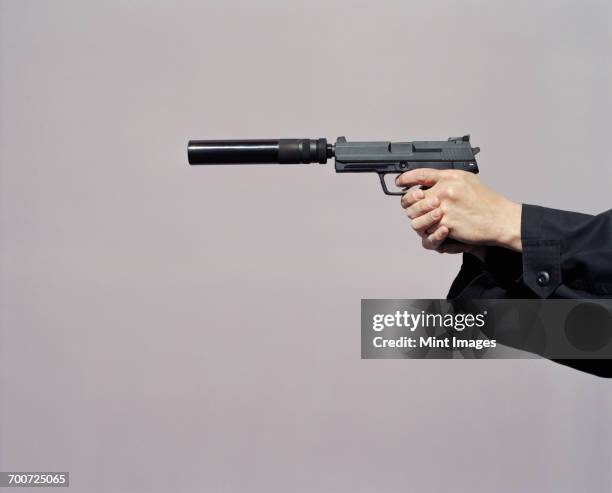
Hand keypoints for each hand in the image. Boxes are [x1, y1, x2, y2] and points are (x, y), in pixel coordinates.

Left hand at [397, 169, 521, 251]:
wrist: (501, 219)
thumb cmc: (488, 203)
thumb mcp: (468, 181)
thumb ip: (448, 180)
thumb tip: (429, 181)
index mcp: (450, 177)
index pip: (420, 174)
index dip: (405, 178)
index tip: (399, 181)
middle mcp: (445, 190)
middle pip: (412, 197)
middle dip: (409, 204)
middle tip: (414, 207)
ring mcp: (444, 207)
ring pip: (416, 216)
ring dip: (418, 220)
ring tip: (426, 220)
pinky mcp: (446, 223)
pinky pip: (427, 229)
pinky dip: (430, 231)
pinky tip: (437, 228)